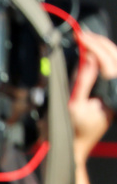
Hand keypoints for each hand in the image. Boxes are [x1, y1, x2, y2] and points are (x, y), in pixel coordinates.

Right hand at [70, 31, 116, 160]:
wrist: (74, 149)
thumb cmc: (71, 132)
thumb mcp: (72, 106)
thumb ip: (82, 81)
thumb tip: (88, 58)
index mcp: (113, 96)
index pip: (108, 63)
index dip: (94, 47)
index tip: (81, 38)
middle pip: (116, 60)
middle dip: (101, 44)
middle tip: (84, 35)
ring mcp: (115, 94)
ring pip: (116, 63)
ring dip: (103, 49)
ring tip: (88, 40)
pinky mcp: (110, 94)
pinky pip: (111, 71)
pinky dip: (103, 59)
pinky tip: (92, 53)